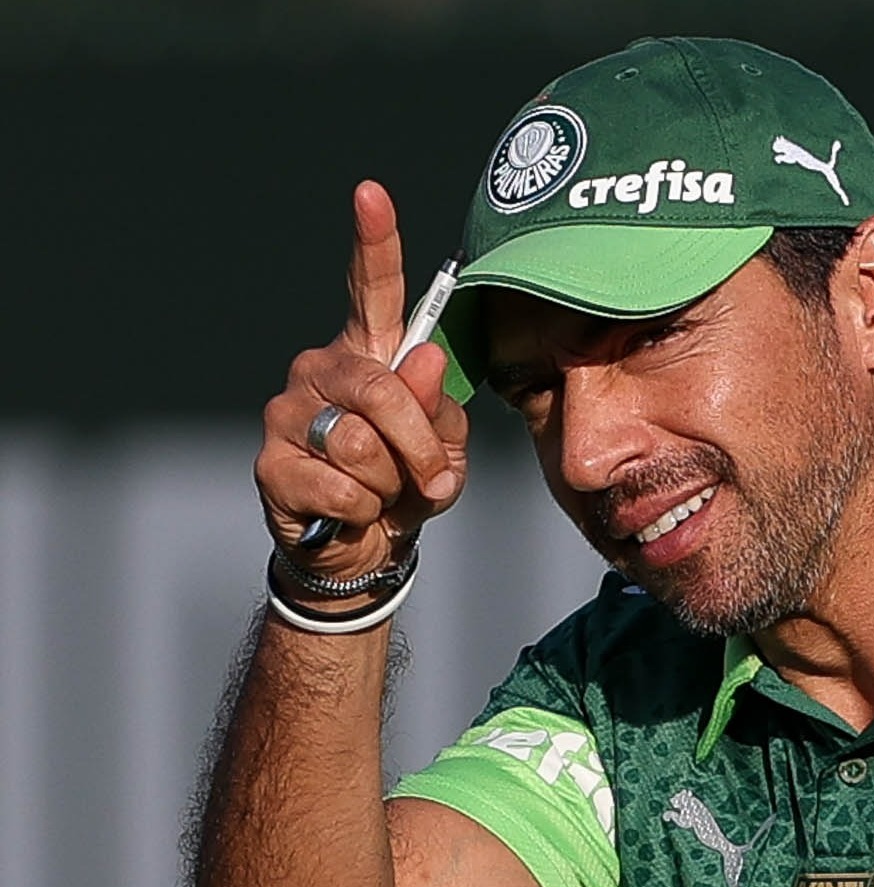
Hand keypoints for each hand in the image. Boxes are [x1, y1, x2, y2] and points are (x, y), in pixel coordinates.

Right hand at [255, 180, 468, 579]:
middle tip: (431, 478)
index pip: (371, 291)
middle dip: (419, 443)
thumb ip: (440, 408)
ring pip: (359, 445)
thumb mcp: (444, 448)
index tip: (371, 192)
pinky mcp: (269, 463)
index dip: (374, 242)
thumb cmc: (407, 483)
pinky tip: (350, 511)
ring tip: (380, 492)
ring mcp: (288, 413)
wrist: (364, 547)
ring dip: (389, 483)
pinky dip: (363, 511)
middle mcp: (320, 370)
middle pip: (380, 390)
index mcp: (369, 355)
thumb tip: (426, 360)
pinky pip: (339, 488)